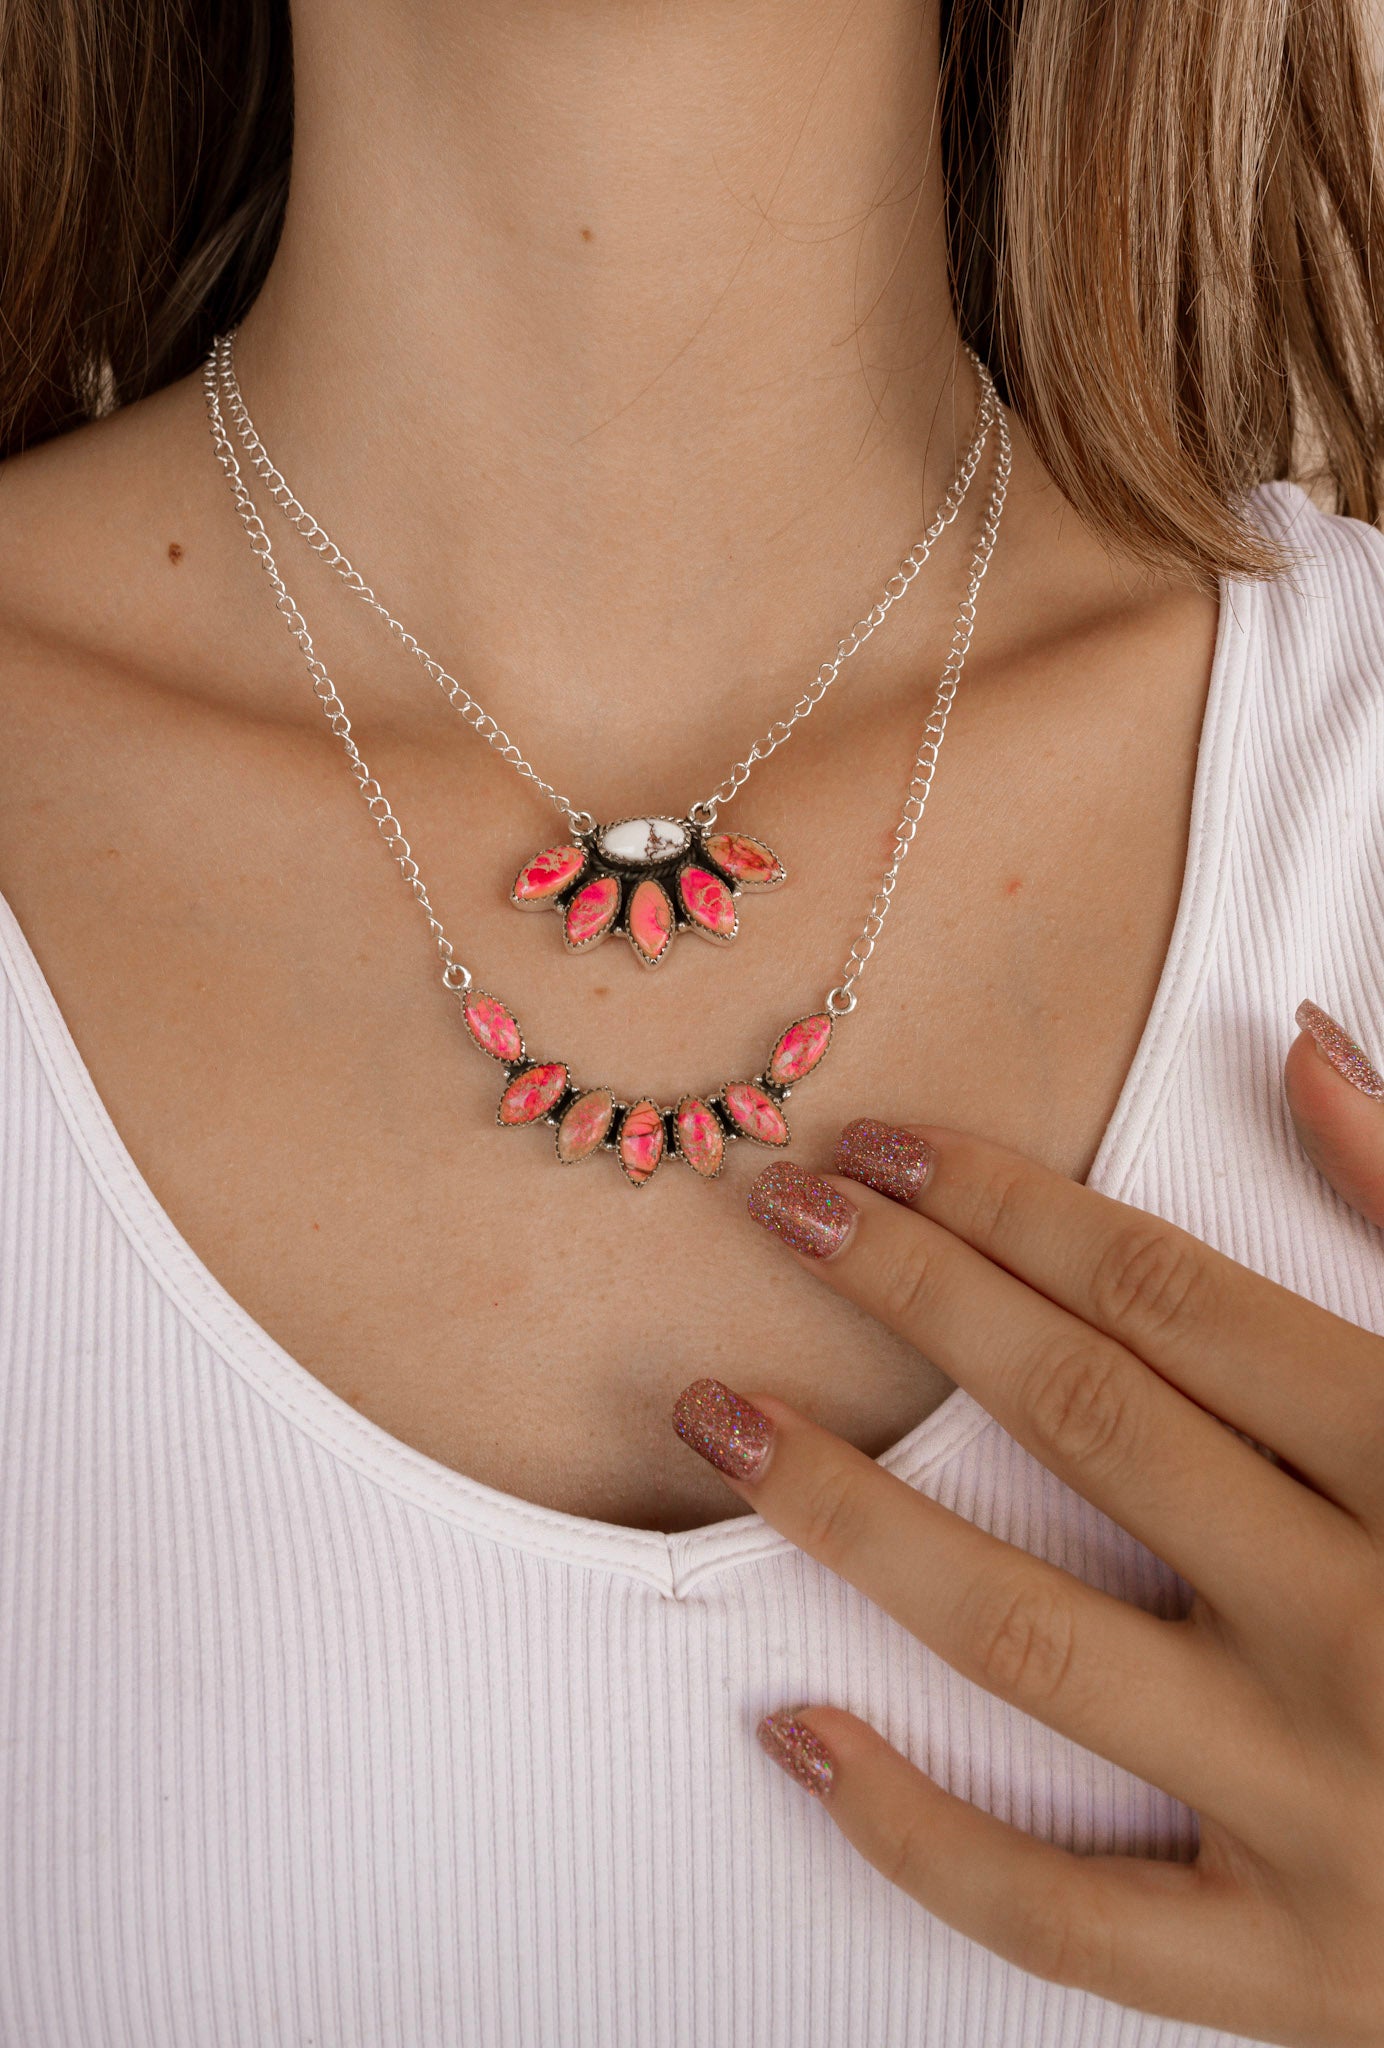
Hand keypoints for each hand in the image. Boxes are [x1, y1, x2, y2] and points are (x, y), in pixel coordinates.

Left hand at [671, 1000, 1383, 2045]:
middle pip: (1084, 1421)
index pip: (1165, 1296)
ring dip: (854, 1519)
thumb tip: (1303, 1045)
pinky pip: (1067, 1915)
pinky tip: (792, 1733)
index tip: (875, 1148)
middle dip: (916, 1298)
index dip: (1003, 1204)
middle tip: (779, 1213)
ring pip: (1032, 1641)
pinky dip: (919, 1833)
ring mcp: (1324, 1807)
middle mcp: (1365, 1623)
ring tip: (718, 1418)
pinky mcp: (1294, 1969)